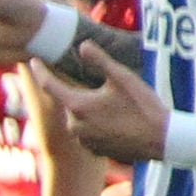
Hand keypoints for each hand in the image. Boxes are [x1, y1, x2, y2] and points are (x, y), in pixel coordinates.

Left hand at [46, 55, 173, 166]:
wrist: (162, 140)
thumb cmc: (143, 106)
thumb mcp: (122, 78)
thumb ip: (100, 61)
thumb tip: (82, 45)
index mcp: (77, 106)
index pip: (49, 85)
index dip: (40, 71)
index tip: (33, 61)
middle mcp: (74, 126)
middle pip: (69, 101)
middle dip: (80, 92)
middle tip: (105, 89)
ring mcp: (83, 141)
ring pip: (79, 117)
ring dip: (90, 109)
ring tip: (117, 107)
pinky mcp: (94, 150)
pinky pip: (89, 132)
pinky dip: (97, 123)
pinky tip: (118, 121)